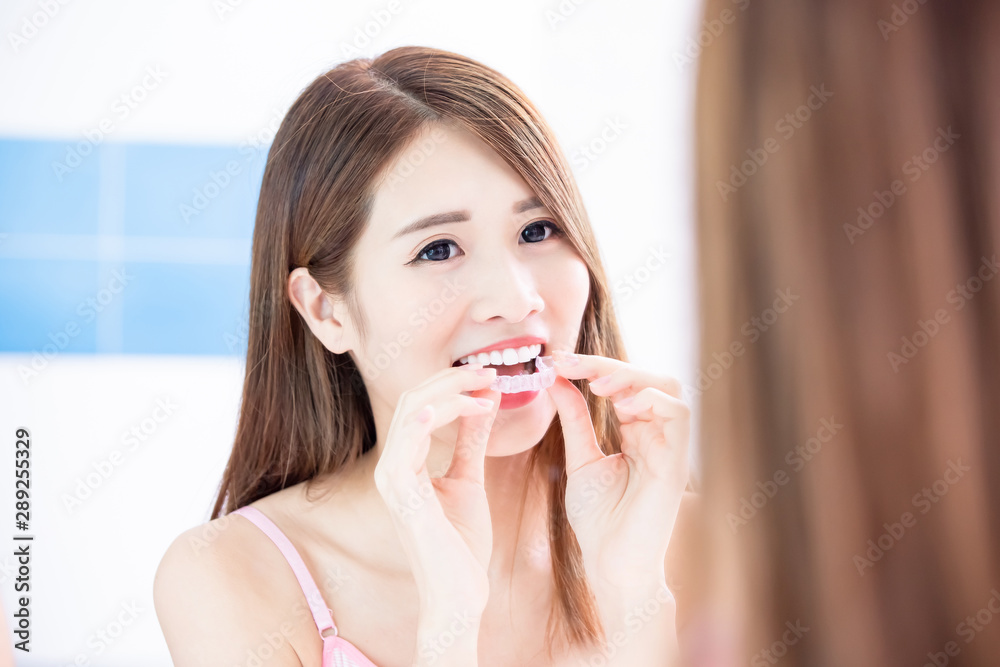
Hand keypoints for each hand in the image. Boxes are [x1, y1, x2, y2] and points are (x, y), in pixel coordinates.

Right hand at [373, 362, 500, 617]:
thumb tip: (482, 400)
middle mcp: (392, 466)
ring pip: (411, 413)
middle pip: (414, 400)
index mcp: (405, 461)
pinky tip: (449, 405)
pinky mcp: (402, 495)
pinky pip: (406, 445)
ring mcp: (392, 480)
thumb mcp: (469, 480)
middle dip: (453, 380)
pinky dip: (425, 420)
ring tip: (484, 383)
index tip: (490, 378)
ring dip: (449, 392)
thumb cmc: (461, 544)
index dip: (454, 385)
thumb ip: (471, 441)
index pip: (422, 404)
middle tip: (491, 371)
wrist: (459, 594)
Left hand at [546, 350, 689, 590]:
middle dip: (609, 364)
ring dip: (631, 376)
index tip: (557, 362)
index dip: (592, 367)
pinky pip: (678, 413)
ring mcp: (669, 446)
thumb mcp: (580, 458)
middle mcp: (657, 434)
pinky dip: (651, 399)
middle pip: (648, 377)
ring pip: (667, 387)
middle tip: (571, 364)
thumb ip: (573, 418)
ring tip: (597, 384)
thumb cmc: (599, 519)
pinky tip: (621, 405)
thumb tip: (556, 379)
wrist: (610, 563)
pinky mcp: (676, 461)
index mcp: (637, 432)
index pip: (623, 384)